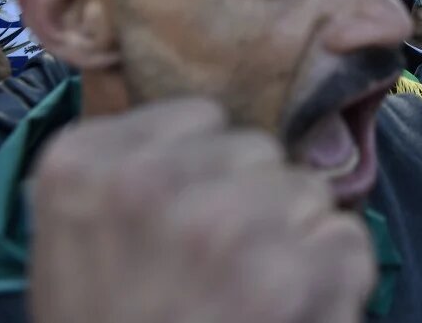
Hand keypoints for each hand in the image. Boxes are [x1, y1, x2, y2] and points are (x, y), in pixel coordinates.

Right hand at [30, 98, 375, 322]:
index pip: (198, 119)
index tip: (187, 220)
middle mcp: (151, 183)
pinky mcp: (291, 275)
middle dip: (251, 199)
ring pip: (307, 190)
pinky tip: (291, 314)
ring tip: (253, 295)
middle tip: (221, 267)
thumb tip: (209, 132)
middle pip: (256, 150)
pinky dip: (335, 278)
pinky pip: (345, 239)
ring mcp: (224, 225)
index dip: (205, 171)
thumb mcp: (76, 244)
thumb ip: (130, 170)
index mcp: (85, 164)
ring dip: (294, 237)